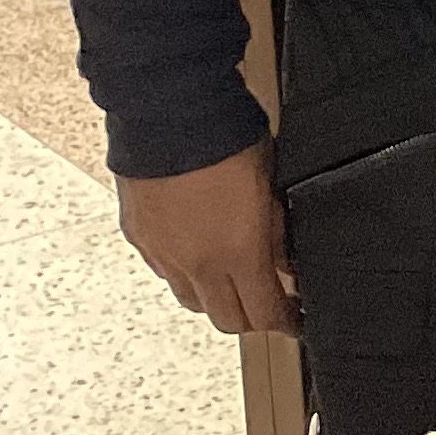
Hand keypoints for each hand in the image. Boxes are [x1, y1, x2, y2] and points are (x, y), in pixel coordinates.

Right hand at [117, 137, 298, 336]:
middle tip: (267, 302)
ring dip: (215, 298)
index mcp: (238, 253)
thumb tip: (285, 261)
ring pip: (191, 300)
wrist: (169, 112)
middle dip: (252, 319)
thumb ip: (276, 232)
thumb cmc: (226, 138)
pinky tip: (197, 251)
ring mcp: (164, 254)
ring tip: (231, 279)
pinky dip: (184, 271)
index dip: (286, 322)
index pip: (264, 313)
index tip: (296, 319)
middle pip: (226, 320)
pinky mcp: (139, 237)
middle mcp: (197, 264)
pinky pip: (164, 271)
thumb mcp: (271, 185)